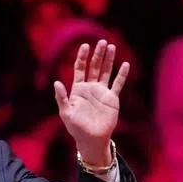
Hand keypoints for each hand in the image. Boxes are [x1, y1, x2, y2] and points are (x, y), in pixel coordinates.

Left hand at [54, 40, 129, 166]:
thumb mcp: (66, 113)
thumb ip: (62, 98)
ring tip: (112, 47)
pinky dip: (122, 75)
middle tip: (102, 41)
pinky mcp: (112, 99)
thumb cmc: (76, 128)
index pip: (80, 68)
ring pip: (106, 72)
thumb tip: (56, 82)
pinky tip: (126, 64)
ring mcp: (102, 92)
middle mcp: (90, 88)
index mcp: (78, 89)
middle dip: (98, 54)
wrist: (92, 140)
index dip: (82, 57)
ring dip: (109, 60)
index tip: (85, 45)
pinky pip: (118, 84)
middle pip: (94, 67)